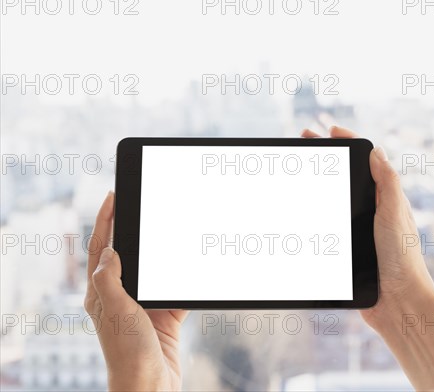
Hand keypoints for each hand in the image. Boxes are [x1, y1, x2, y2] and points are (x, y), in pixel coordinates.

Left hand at [84, 192, 188, 390]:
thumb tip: (110, 250)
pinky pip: (177, 290)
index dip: (105, 220)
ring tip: (171, 229)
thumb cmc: (127, 353)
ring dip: (163, 251)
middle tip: (144, 204)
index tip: (112, 196)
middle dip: (135, 227)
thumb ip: (110, 279)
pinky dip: (186, 280)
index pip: (101, 248)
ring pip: (154, 269)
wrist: (150, 385)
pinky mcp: (165, 315)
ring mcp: (144, 304)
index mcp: (102, 293)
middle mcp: (121, 295)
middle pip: (128, 253)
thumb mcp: (116, 311)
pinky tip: (195, 267)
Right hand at [301, 126, 433, 329]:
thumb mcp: (395, 214)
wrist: (397, 301)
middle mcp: (374, 210)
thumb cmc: (402, 258)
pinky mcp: (350, 247)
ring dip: (319, 183)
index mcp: (387, 198)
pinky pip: (330, 223)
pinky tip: (301, 209)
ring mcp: (361, 228)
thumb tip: (377, 151)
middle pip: (348, 176)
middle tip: (305, 142)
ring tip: (299, 170)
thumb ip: (388, 183)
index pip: (368, 161)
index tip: (330, 131)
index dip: (349, 143)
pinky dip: (316, 212)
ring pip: (337, 198)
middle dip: (328, 157)